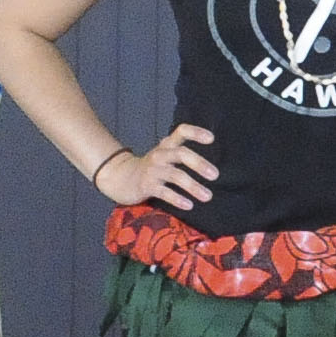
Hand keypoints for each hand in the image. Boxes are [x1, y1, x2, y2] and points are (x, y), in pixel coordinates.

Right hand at [99, 123, 215, 210]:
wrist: (120, 178)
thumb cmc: (152, 167)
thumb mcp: (165, 154)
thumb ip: (183, 152)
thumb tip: (213, 160)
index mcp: (167, 145)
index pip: (181, 131)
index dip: (196, 133)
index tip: (212, 139)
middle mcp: (160, 155)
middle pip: (181, 154)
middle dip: (199, 164)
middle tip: (215, 176)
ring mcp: (153, 170)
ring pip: (175, 175)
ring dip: (193, 186)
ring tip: (208, 196)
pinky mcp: (146, 186)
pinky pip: (164, 192)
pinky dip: (177, 199)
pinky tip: (189, 205)